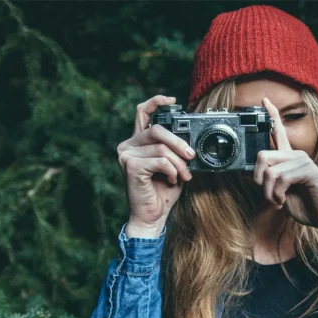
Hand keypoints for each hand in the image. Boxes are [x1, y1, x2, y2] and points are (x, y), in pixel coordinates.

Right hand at [117, 95, 195, 237]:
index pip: (142, 113)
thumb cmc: (162, 192)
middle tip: (191, 156)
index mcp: (137, 142)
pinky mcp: (130, 166)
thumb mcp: (173, 165)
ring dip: (179, 163)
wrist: (152, 216)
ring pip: (161, 148)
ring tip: (184, 175)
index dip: (156, 102)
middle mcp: (128, 145)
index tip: (173, 100)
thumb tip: (190, 140)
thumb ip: (174, 150)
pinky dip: (172, 170)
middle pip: (157, 130)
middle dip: (179, 143)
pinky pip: (160, 160)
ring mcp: (126, 155)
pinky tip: (171, 180)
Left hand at [253, 97, 317, 232]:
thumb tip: (245, 174)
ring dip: (269, 193)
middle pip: (262, 155)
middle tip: (269, 196)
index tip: (265, 100)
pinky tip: (284, 201)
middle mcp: (296, 155)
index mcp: (289, 158)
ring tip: (278, 202)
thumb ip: (266, 182)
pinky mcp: (308, 170)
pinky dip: (277, 195)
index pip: (279, 132)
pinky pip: (281, 179)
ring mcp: (303, 161)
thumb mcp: (279, 194)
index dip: (272, 115)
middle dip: (258, 181)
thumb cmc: (306, 206)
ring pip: (270, 171)